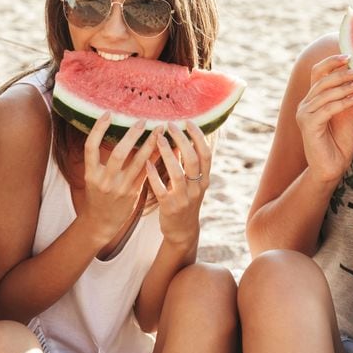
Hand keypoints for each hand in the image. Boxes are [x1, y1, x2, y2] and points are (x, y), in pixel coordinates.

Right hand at [81, 114, 159, 245]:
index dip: (98, 129)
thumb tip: (115, 134)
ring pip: (138, 162)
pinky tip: (164, 148)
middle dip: (132, 135)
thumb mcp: (92, 177)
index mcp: (90, 174)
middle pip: (119, 153)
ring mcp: (121, 188)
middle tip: (142, 120)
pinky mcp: (134, 192)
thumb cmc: (97, 195)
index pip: (91, 147)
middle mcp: (105, 180)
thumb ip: (101, 160)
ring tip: (159, 130)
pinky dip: (155, 158)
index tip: (108, 113)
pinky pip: (148, 172)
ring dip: (150, 144)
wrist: (101, 222)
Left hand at [145, 121, 210, 247]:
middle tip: (170, 125)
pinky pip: (161, 189)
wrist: (182, 231)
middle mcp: (197, 188)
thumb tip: (180, 139)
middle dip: (182, 140)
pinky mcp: (169, 207)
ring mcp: (183, 198)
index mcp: (204, 180)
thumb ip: (187, 164)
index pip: (206, 154)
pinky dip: (154, 175)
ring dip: (167, 154)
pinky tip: (146, 163)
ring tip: (157, 138)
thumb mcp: (192, 183)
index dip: (198, 136)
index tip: (188, 121)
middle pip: (193, 159)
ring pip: (178, 173)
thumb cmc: (185, 201)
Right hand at [296, 55, 352, 183]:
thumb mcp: (350, 114)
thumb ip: (352, 96)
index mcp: (313, 99)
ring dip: (345, 86)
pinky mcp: (308, 125)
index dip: (331, 61)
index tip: (350, 55)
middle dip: (341, 73)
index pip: (317, 72)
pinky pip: (328, 108)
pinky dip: (344, 101)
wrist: (332, 167)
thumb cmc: (340, 141)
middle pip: (321, 80)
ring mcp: (304, 114)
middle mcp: (305, 104)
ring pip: (325, 93)